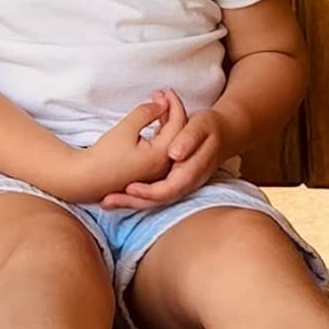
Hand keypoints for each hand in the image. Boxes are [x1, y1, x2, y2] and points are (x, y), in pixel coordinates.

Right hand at [70, 90, 187, 204]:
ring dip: (167, 121)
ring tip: (156, 106)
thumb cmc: (105, 155)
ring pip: (172, 141)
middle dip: (171, 111)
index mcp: (162, 154)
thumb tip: (163, 103)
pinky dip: (162, 133)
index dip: (173, 103)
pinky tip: (154, 124)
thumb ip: (146, 112)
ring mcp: (160, 171)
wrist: (89, 179)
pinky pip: (164, 149)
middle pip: (179, 132)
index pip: (178, 123)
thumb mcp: (126, 128)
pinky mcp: (152, 172)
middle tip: (159, 95)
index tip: (164, 90)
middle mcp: (166, 165)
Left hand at [98, 101, 227, 210]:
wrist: (224, 133)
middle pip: (157, 200)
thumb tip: (174, 154)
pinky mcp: (171, 180)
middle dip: (130, 202)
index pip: (169, 189)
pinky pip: (152, 193)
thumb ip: (189, 139)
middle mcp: (185, 183)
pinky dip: (134, 195)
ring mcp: (179, 184)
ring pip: (152, 200)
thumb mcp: (201, 126)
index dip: (148, 191)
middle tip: (105, 201)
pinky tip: (116, 194)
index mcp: (191, 172)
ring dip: (129, 201)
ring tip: (104, 202)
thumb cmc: (210, 127)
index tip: (128, 188)